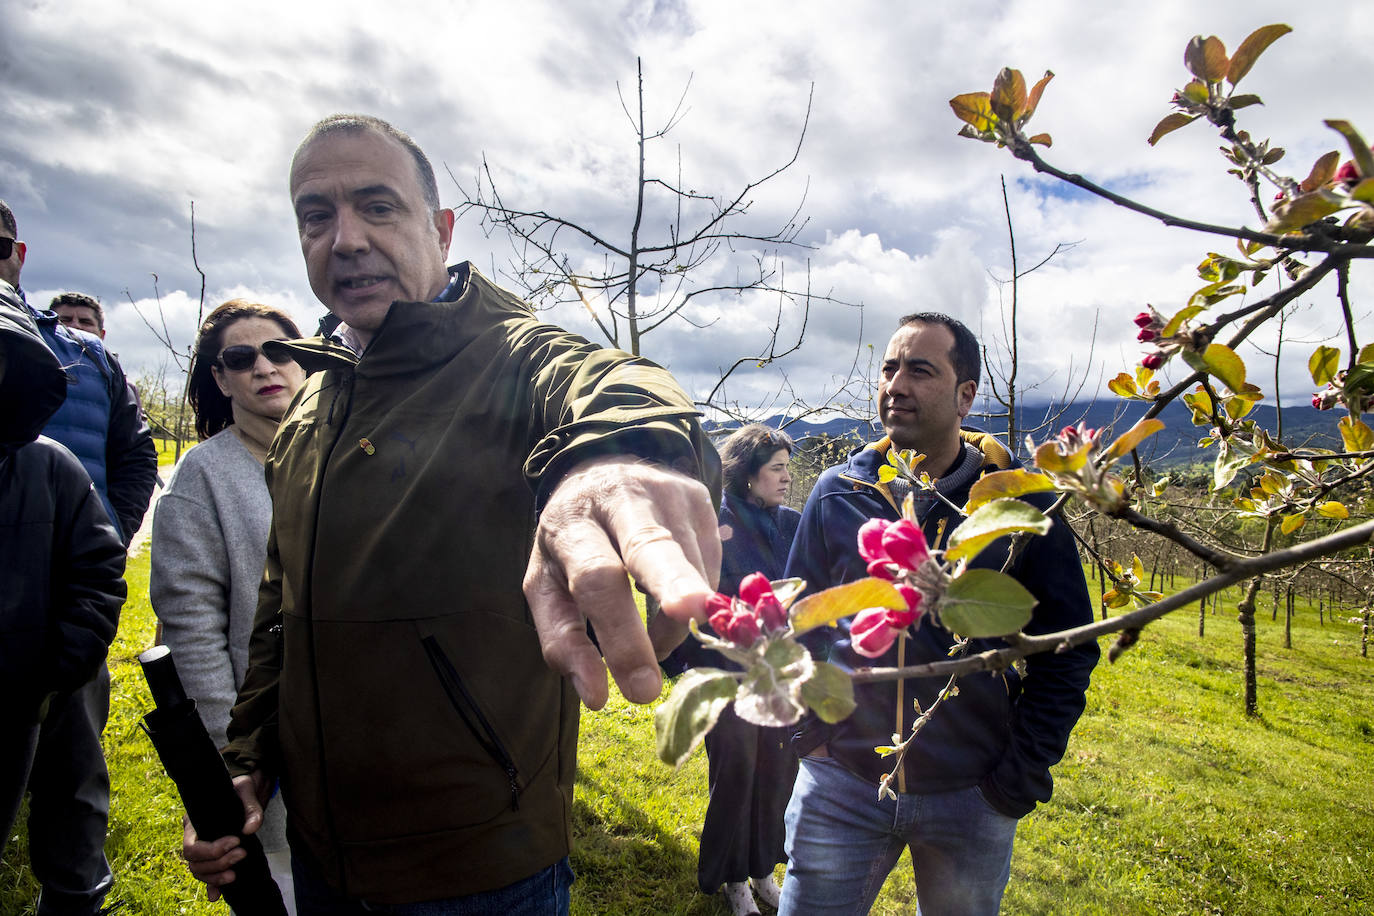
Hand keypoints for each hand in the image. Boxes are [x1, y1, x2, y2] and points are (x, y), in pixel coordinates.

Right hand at [181, 771, 268, 900]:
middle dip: (218, 863)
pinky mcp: (216, 855)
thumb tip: (250, 829)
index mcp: (194, 821)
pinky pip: (208, 875)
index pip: (191, 846)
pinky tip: (217, 896)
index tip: (236, 841)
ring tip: (236, 873)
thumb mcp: (246, 790)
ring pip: (200, 871)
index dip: (211, 850)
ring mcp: (204, 848)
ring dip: (216, 876)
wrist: (248, 791)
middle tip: (242, 854)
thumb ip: (251, 808)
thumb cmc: (242, 787)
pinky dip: (212, 886)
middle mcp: (195, 836)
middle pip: (195, 863)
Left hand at [526, 456, 720, 707]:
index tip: (640, 688)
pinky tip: (671, 598)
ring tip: (657, 639)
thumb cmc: (570, 546)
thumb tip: (597, 696)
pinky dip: (696, 598)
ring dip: (680, 620)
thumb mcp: (547, 587)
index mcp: (572, 525)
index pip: (596, 578)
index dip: (619, 632)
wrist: (600, 472)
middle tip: (691, 619)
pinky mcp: (700, 496)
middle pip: (650, 546)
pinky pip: (710, 562)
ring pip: (689, 563)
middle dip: (674, 586)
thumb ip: (563, 641)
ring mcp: (666, 492)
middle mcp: (620, 498)